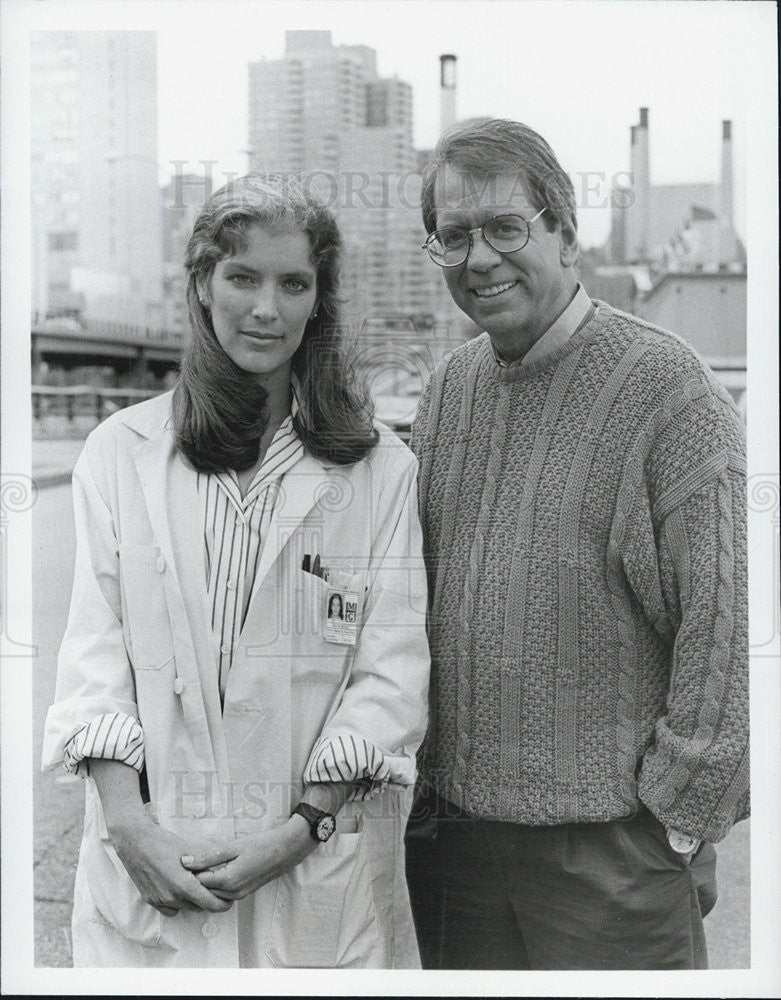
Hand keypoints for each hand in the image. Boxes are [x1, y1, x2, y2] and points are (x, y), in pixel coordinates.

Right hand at [110, 817, 239, 916]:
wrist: (135, 842)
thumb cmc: (163, 842)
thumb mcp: (189, 848)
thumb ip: (206, 862)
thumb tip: (222, 867)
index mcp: (184, 885)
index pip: (211, 904)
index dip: (223, 904)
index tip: (229, 900)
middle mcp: (172, 897)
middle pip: (199, 907)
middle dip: (208, 899)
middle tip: (213, 888)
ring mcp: (159, 900)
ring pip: (184, 908)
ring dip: (192, 901)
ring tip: (195, 884)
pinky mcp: (150, 899)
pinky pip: (169, 909)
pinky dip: (177, 903)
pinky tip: (178, 889)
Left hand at [180, 818, 314, 900]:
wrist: (287, 849)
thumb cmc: (262, 844)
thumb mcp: (234, 846)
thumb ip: (208, 856)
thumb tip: (184, 861)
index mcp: (228, 881)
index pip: (198, 883)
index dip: (188, 871)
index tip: (182, 859)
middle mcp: (233, 893)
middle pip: (204, 891)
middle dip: (195, 878)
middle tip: (188, 861)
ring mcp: (239, 895)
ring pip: (213, 893)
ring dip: (205, 881)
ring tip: (201, 864)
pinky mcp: (244, 893)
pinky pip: (223, 892)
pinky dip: (216, 883)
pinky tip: (215, 868)